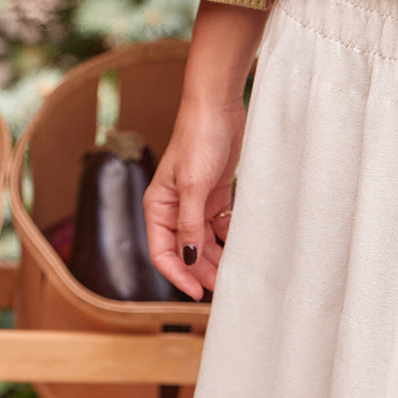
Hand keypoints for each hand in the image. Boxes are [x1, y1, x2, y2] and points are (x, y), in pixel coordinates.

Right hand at [143, 97, 246, 298]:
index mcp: (158, 206)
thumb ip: (189, 224)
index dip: (178, 275)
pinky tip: (239, 248)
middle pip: (185, 250)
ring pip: (203, 240)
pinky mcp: (216, 192)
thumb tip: (188, 259)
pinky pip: (219, 224)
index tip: (196, 291)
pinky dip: (227, 238)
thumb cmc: (198, 138)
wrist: (218, 106)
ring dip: (215, 258)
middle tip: (221, 288)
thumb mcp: (193, 185)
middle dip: (200, 270)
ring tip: (231, 274)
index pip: (162, 252)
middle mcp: (175, 207)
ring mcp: (196, 200)